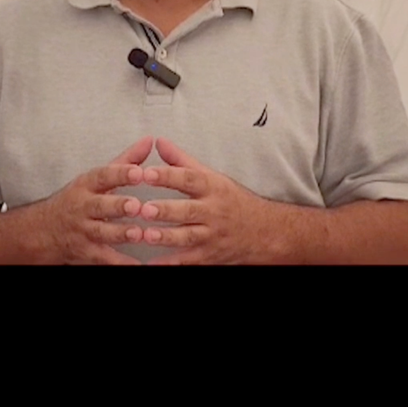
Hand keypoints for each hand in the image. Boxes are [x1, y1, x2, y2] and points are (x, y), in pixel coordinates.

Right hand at [36, 136, 153, 264]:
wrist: (43, 231)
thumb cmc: (78, 200)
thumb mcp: (96, 178)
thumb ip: (125, 161)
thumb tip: (149, 141)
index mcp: (87, 185)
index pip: (103, 176)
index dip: (120, 174)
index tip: (138, 172)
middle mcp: (83, 207)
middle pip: (100, 205)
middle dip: (118, 205)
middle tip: (136, 205)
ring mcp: (83, 231)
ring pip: (102, 232)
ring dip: (120, 233)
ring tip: (138, 234)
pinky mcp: (87, 252)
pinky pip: (105, 258)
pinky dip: (121, 263)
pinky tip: (138, 265)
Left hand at [135, 138, 277, 264]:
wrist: (264, 232)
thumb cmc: (233, 201)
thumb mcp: (212, 177)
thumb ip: (182, 161)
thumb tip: (159, 141)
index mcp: (212, 188)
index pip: (189, 179)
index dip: (168, 175)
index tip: (147, 173)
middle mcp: (213, 212)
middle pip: (188, 210)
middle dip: (166, 210)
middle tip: (143, 208)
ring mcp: (211, 236)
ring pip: (187, 237)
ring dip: (166, 237)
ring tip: (146, 235)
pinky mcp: (209, 256)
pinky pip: (188, 262)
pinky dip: (171, 264)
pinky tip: (152, 265)